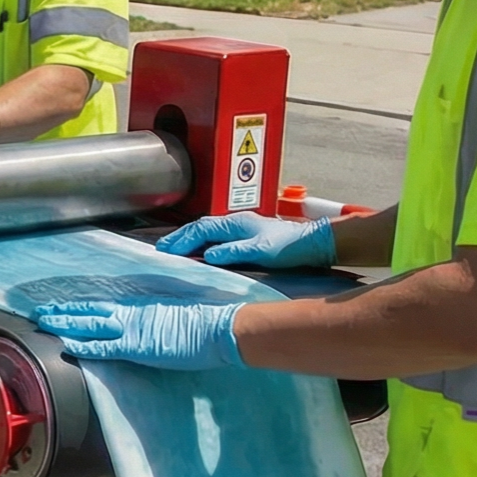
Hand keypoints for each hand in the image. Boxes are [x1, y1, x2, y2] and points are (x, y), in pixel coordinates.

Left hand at [36, 299, 245, 369]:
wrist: (218, 328)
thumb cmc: (203, 324)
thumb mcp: (173, 315)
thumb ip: (154, 318)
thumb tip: (147, 325)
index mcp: (141, 306)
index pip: (104, 305)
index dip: (81, 306)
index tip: (63, 305)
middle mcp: (132, 313)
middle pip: (90, 310)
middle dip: (63, 311)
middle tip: (41, 311)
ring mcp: (132, 329)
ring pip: (90, 324)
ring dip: (65, 323)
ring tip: (45, 323)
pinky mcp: (137, 347)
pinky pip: (104, 347)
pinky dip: (84, 345)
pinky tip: (67, 345)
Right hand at [157, 212, 334, 269]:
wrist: (312, 244)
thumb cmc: (289, 246)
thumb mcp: (260, 251)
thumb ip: (233, 251)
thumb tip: (209, 254)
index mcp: (235, 223)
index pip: (200, 229)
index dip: (182, 239)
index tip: (166, 250)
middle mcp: (236, 223)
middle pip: (200, 227)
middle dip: (180, 237)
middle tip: (163, 249)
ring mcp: (242, 229)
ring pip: (208, 232)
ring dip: (191, 240)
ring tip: (176, 250)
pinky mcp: (248, 237)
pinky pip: (217, 238)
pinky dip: (204, 244)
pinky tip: (202, 253)